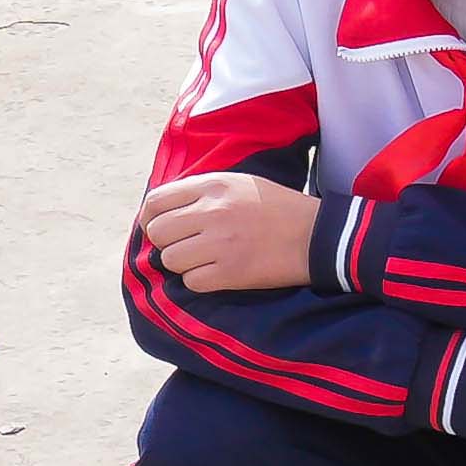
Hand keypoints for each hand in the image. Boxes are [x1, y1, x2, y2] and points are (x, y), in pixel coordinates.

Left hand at [135, 169, 321, 295]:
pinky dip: (198, 281)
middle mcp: (213, 212)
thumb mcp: (239, 184)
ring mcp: (221, 243)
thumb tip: (164, 210)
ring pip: (171, 260)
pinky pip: (191, 282)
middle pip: (158, 232)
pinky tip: (216, 274)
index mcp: (213, 186)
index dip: (150, 219)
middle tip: (183, 248)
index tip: (158, 228)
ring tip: (202, 260)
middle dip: (165, 243)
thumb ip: (202, 192)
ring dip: (182, 264)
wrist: (316, 235)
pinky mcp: (231, 273)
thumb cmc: (277, 208)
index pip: (156, 201)